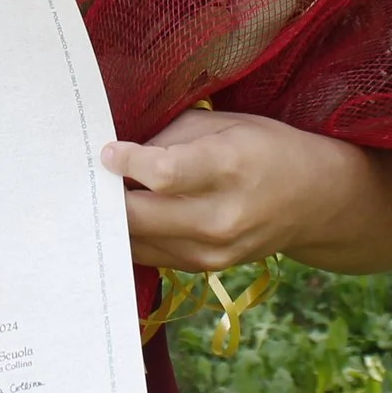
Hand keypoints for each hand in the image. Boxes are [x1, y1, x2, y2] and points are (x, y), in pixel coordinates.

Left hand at [104, 107, 391, 274]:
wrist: (314, 200)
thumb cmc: (264, 148)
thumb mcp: (224, 124)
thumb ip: (169, 137)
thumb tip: (116, 152)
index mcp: (229, 167)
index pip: (164, 173)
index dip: (126, 162)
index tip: (105, 152)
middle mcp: (221, 216)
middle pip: (140, 216)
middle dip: (104, 198)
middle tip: (77, 179)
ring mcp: (214, 250)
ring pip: (138, 241)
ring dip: (111, 221)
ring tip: (89, 198)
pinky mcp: (206, 268)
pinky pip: (152, 254)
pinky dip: (130, 237)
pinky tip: (115, 218)